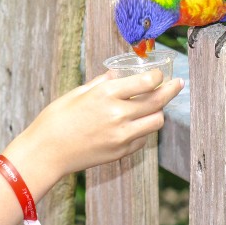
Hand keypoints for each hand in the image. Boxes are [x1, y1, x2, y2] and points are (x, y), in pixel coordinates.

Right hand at [4, 70, 183, 194]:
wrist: (47, 151)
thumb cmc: (57, 118)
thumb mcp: (78, 92)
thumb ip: (102, 83)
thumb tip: (117, 74)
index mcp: (105, 94)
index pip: (146, 82)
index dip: (157, 76)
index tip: (160, 73)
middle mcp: (118, 114)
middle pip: (157, 101)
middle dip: (171, 90)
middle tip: (178, 84)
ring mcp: (121, 136)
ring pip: (156, 121)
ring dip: (158, 112)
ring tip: (155, 105)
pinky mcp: (120, 151)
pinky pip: (143, 139)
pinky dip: (144, 129)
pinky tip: (136, 123)